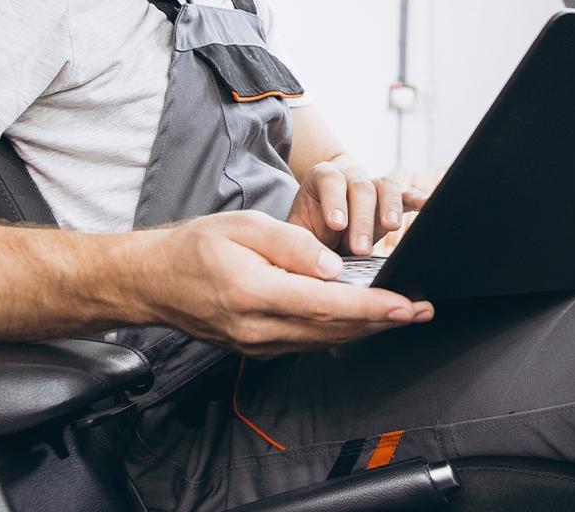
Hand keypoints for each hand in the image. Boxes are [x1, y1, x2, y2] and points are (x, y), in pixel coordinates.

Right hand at [143, 210, 432, 356]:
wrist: (152, 281)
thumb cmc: (195, 247)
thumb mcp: (244, 227)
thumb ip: (293, 246)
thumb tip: (334, 267)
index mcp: (255, 293)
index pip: (327, 305)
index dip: (372, 307)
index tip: (406, 304)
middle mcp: (258, 328)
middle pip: (333, 329)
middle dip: (383, 321)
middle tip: (423, 310)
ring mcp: (257, 343)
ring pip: (324, 340)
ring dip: (367, 329)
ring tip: (404, 316)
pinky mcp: (257, 346)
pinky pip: (307, 342)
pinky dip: (340, 332)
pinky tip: (362, 322)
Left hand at [285, 156, 429, 255]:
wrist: (325, 214)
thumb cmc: (309, 227)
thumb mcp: (296, 231)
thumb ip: (297, 242)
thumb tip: (304, 263)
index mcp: (323, 178)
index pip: (330, 181)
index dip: (334, 200)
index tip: (336, 224)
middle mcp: (351, 176)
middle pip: (361, 188)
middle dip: (362, 219)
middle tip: (360, 249)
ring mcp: (374, 185)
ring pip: (386, 186)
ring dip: (391, 206)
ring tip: (393, 228)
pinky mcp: (393, 199)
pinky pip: (407, 195)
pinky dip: (418, 199)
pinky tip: (428, 205)